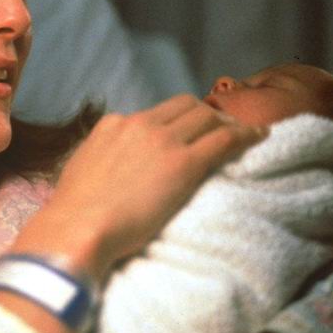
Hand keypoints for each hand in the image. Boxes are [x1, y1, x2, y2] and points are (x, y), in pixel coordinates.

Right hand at [12, 94, 266, 280]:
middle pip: (186, 105)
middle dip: (206, 114)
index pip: (155, 113)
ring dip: (227, 123)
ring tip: (243, 134)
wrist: (78, 226)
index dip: (177, 120)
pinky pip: (225, 140)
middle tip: (220, 130)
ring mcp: (164, 141)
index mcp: (113, 125)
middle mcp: (140, 124)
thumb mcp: (81, 168)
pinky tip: (259, 137)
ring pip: (207, 116)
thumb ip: (102, 157)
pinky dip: (246, 135)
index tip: (187, 132)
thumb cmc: (73, 212)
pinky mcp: (185, 163)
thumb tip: (109, 164)